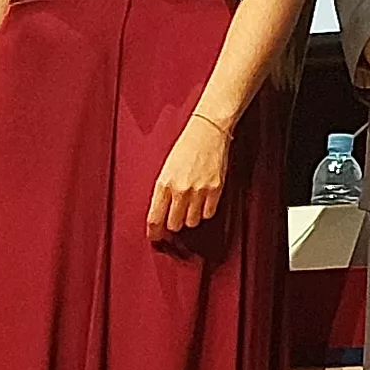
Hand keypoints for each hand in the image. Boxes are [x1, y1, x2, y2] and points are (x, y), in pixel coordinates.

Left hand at [146, 112, 230, 239]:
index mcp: (164, 183)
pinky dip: (204, 212)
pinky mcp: (215, 189)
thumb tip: (161, 213)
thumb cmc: (185, 147)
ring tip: (189, 208)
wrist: (207, 132)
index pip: (155, 218)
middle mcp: (180, 190)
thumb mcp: (167, 169)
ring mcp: (199, 190)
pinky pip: (208, 214)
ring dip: (189, 218)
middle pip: (174, 225)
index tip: (155, 237)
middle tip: (174, 220)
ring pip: (192, 222)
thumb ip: (163, 191)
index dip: (154, 232)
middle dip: (173, 224)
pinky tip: (202, 202)